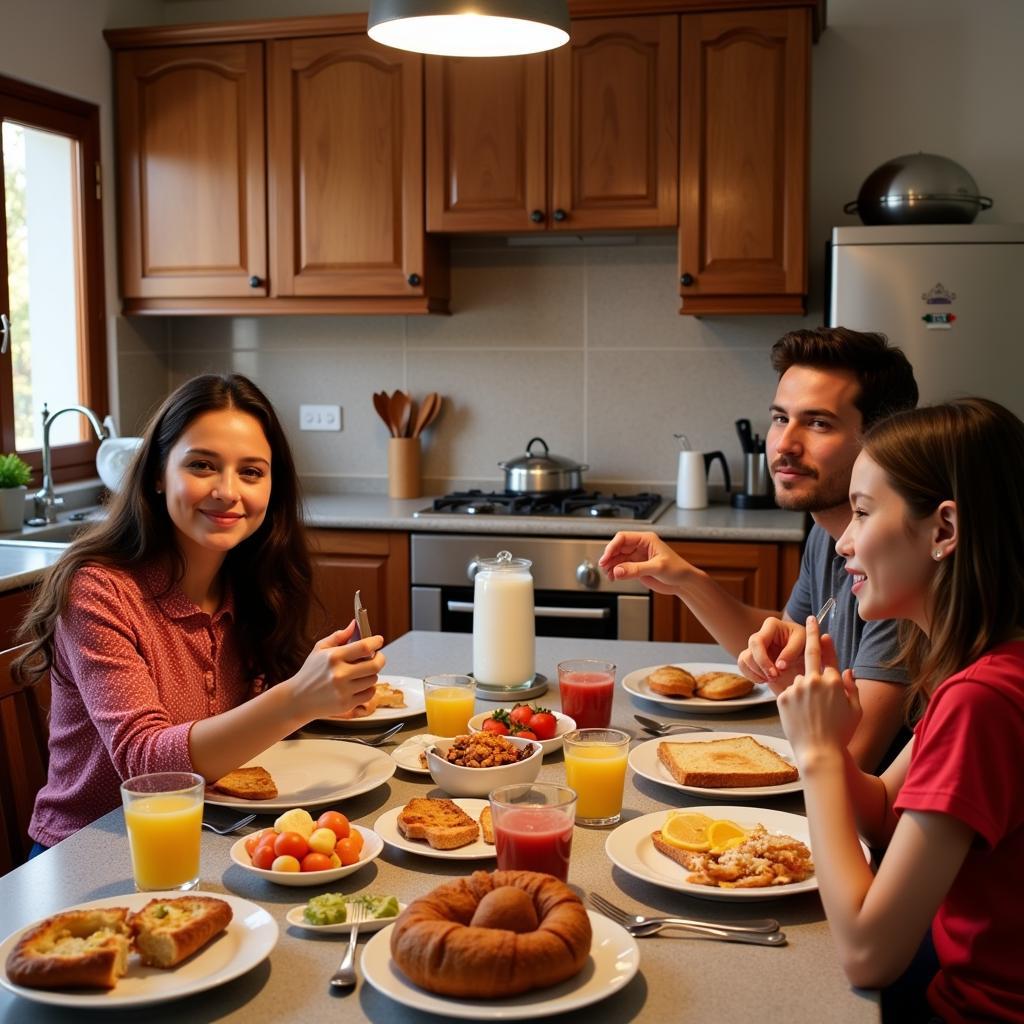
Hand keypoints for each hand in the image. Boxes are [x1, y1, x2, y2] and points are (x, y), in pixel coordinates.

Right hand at [285, 620, 385, 721]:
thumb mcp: (320, 649)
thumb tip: (354, 624)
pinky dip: (368, 688)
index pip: (364, 647)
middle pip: (375, 665)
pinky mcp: (346, 704)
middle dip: (380, 658)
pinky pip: (369, 694)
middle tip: (377, 656)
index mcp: (334, 657)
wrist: (298, 699)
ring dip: (372, 674)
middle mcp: (339, 674)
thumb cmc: (310, 672)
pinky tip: (360, 684)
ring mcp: (343, 690)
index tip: (379, 641)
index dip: (376, 642)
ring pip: (373, 679)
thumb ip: (339, 636)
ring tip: (363, 672)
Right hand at [598, 531, 691, 594]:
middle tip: (604, 566)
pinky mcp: (637, 567)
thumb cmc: (678, 570)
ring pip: (618, 558)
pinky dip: (615, 572)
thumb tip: (618, 570)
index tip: (606, 557)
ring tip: (608, 574)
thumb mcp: (657, 568)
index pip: (623, 538)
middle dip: (609, 557)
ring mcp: (638, 557)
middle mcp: (640, 546)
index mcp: (646, 539)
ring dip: (611, 565)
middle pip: (618, 547)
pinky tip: (613, 577)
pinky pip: (622, 567)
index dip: (612, 546)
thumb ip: (636, 569)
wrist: (684, 583)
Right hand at [738, 617, 806, 692]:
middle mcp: (760, 634)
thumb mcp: (805, 644)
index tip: (776, 673)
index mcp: (771, 625)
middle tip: (774, 678)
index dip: (763, 659)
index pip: (757, 642)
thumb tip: (779, 665)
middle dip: (760, 668)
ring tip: (771, 679)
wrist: (809, 654)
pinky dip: (752, 676)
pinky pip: (743, 666)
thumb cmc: (808, 645)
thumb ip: (792, 652)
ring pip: (744, 660)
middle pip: (748, 652)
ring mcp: (755, 646)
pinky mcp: (753, 657)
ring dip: (756, 673)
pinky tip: (765, 679)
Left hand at [777, 616, 861, 762]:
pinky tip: (800, 717)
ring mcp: (796, 688)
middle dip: (810, 634)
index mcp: (833, 681)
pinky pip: (787, 693)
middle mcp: (814, 680)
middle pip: (810, 653)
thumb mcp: (856, 711)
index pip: (827, 656)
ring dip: (803, 691)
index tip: (820, 627)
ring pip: (798, 682)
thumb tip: (848, 670)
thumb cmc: (840, 734)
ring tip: (811, 714)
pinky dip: (793, 701)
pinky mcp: (782, 698)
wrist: (819, 753)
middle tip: (809, 620)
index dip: (823, 640)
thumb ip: (852, 688)